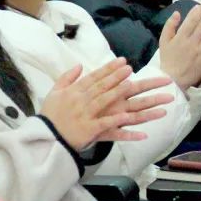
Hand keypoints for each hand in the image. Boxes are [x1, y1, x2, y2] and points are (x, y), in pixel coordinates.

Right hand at [40, 59, 172, 150]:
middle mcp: (87, 100)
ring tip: (156, 102)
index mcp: (78, 90)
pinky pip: (113, 130)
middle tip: (150, 76)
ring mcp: (91, 115)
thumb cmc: (50, 116)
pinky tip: (142, 131)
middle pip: (113, 88)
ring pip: (118, 106)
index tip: (126, 62)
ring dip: (139, 104)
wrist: (43, 137)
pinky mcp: (93, 131)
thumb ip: (67, 78)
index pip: (99, 76)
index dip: (113, 69)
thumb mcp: (54, 92)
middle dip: (133, 81)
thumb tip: (78, 65)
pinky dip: (127, 131)